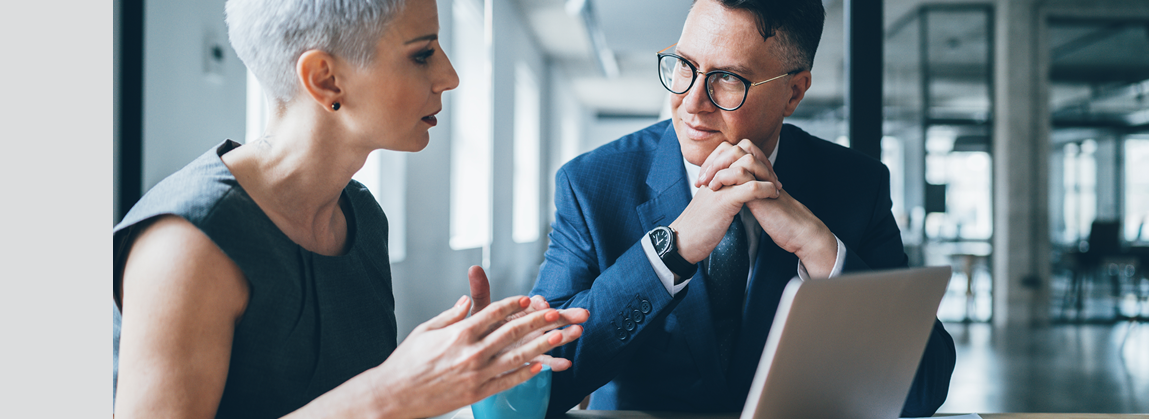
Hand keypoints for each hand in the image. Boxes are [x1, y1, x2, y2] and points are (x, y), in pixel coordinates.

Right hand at [364, 293, 584, 418]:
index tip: (529, 298)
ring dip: (541, 345)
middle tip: (557, 313)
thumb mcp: (426, 330)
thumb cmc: (407, 362)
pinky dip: (525, 373)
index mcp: (459, 333)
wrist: (394, 395)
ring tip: (560, 337)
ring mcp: (476, 374)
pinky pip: (507, 381)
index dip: (513, 304)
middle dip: (537, 321)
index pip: (493, 313)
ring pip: (516, 356)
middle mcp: (471, 352)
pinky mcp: (477, 393)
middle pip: (512, 331)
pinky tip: (540, 366)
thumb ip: (450, 315)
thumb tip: (464, 301)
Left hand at [468, 265, 588, 370]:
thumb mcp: (481, 311)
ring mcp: (533, 341)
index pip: (534, 304)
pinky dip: (556, 363)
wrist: (478, 351)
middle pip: (551, 318)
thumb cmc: (481, 328)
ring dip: (567, 335)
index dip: (539, 304)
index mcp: (521, 310)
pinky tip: (566, 364)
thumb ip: (481, 292)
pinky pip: (546, 361)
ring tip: (579, 331)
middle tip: (582, 314)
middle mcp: (531, 324)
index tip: (541, 304)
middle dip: (566, 315)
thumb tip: (474, 268)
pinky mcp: (532, 357)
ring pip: (553, 337)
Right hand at [671, 141, 780, 263]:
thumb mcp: (711, 200)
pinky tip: (772, 196)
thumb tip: (739, 184)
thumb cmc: (699, 224)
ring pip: (748, 165)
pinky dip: (766, 189)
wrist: (683, 240)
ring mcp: (719, 186)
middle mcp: (714, 174)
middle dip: (763, 163)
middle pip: (742, 151)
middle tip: (775, 179)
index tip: (765, 174)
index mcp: (711, 172)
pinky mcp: (724, 201)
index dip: (754, 157)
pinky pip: (751, 188)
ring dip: (767, 175)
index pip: (734, 149)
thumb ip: (722, 187)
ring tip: (776, 188)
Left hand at [693, 140, 835, 276]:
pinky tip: (715, 189)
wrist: (798, 232)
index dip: (716, 160)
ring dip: (717, 166)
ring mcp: (762, 176)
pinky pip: (742, 173)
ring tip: (707, 183)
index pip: (734, 152)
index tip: (703, 177)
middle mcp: (760, 170)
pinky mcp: (762, 188)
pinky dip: (725, 177)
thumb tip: (728, 191)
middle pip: (735, 148)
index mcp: (758, 172)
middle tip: (701, 178)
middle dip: (714, 160)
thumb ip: (745, 191)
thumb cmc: (778, 220)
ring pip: (739, 155)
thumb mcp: (757, 202)